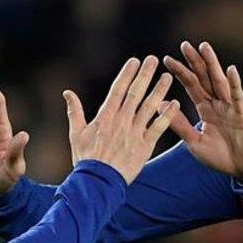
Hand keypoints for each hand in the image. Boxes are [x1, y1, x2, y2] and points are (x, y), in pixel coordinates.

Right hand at [64, 56, 178, 183]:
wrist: (97, 182)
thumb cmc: (85, 159)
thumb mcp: (75, 133)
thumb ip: (74, 111)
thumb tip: (67, 93)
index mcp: (105, 116)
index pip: (118, 89)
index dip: (127, 74)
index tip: (135, 61)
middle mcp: (121, 121)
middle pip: (135, 93)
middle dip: (145, 75)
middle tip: (153, 60)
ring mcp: (134, 133)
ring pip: (149, 107)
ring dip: (159, 91)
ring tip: (168, 77)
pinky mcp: (144, 146)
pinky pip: (158, 128)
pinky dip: (167, 116)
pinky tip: (175, 104)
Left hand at [162, 41, 242, 179]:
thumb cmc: (221, 157)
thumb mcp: (194, 142)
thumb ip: (179, 124)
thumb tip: (161, 106)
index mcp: (205, 109)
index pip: (191, 86)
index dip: (180, 72)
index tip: (167, 59)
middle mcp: (217, 104)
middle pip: (204, 78)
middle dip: (194, 62)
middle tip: (184, 44)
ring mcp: (230, 107)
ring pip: (219, 82)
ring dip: (212, 64)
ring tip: (204, 47)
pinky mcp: (242, 114)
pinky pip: (237, 97)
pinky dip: (234, 83)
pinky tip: (230, 69)